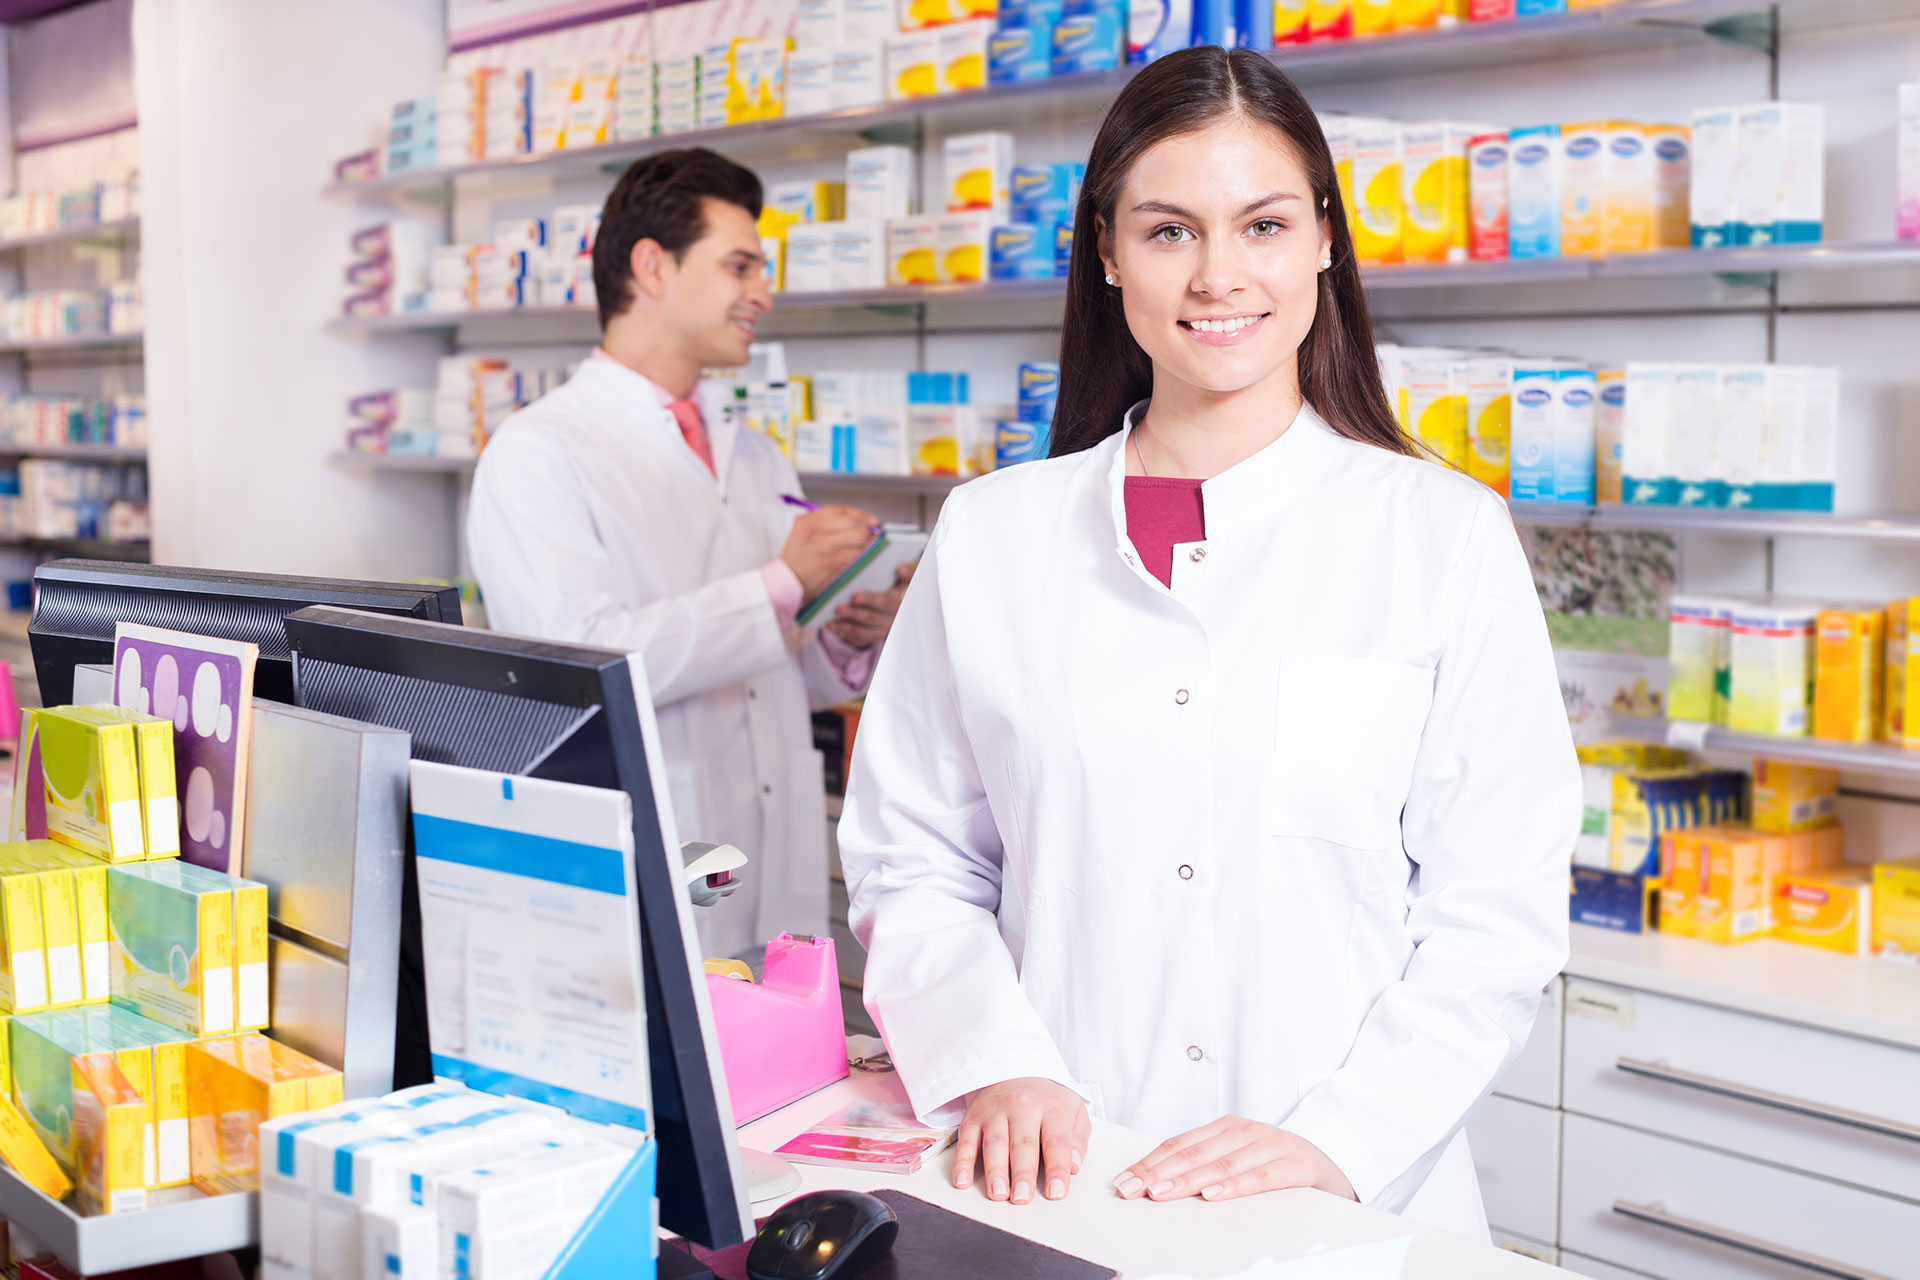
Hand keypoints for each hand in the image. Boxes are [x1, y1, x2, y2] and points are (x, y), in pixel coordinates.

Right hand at [780, 506, 877, 599]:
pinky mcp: (831, 560)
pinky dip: (861, 554)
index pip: (840, 510)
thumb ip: (823, 523)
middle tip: (871, 533)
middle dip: (865, 527)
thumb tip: (856, 519)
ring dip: (865, 542)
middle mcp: (814, 529)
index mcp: (806, 520)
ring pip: (858, 536)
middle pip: (852, 521)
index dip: (859, 513)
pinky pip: (856, 552)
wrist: (786, 581)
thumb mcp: (802, 533)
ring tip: (863, 546)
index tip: (870, 519)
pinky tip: (858, 556)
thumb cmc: (797, 559)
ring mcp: (823, 545)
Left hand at [826, 564, 913, 649]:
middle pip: (887, 604)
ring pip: (871, 621)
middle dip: (871, 600)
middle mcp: (896, 608)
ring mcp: (886, 624)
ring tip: (838, 609)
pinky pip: (858, 634)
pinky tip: (830, 624)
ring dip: (854, 615)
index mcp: (899, 589)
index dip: (908, 575)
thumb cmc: (870, 588)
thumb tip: (860, 547)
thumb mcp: (875, 579)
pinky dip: (843, 629)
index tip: (900, 566)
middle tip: (855, 596)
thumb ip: (872, 568)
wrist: (871, 618)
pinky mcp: (872, 636)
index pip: (910, 580)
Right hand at [952, 1077, 1089, 1205]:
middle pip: (1023, 1143)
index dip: (1057, 1169)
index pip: (1056, 1141)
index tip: (1056, 1192)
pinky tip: (963, 1180)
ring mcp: (996, 1111)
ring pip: (995, 1143)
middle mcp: (1023, 1106)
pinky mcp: (974, 1117)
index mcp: (1052, 1107)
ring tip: (998, 1194)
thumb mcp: (1074, 1112)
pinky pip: (967, 1141)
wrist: (1014, 1073)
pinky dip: (963, 1162)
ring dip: (995, 1170)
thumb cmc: (1046, 1101)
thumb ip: (1078, 1140)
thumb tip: (1074, 1165)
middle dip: (1022, 1173)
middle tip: (1022, 1198)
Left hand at [1112, 1117, 1355, 1203]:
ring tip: (1160, 1193)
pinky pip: (1260, 1177)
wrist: (1336, 1163)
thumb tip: (1156, 1183)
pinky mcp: (1295, 1165)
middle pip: (1193, 1154)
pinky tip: (1212, 1196)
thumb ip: (1206, 1165)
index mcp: (1226, 1128)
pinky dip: (1234, 1186)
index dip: (1149, 1163)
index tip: (1124, 1181)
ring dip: (1187, 1180)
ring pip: (1221, 1165)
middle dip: (1157, 1173)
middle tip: (1131, 1190)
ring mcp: (1271, 1146)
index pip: (1178, 1145)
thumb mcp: (1239, 1158)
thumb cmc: (1278, 1164)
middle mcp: (1245, 1132)